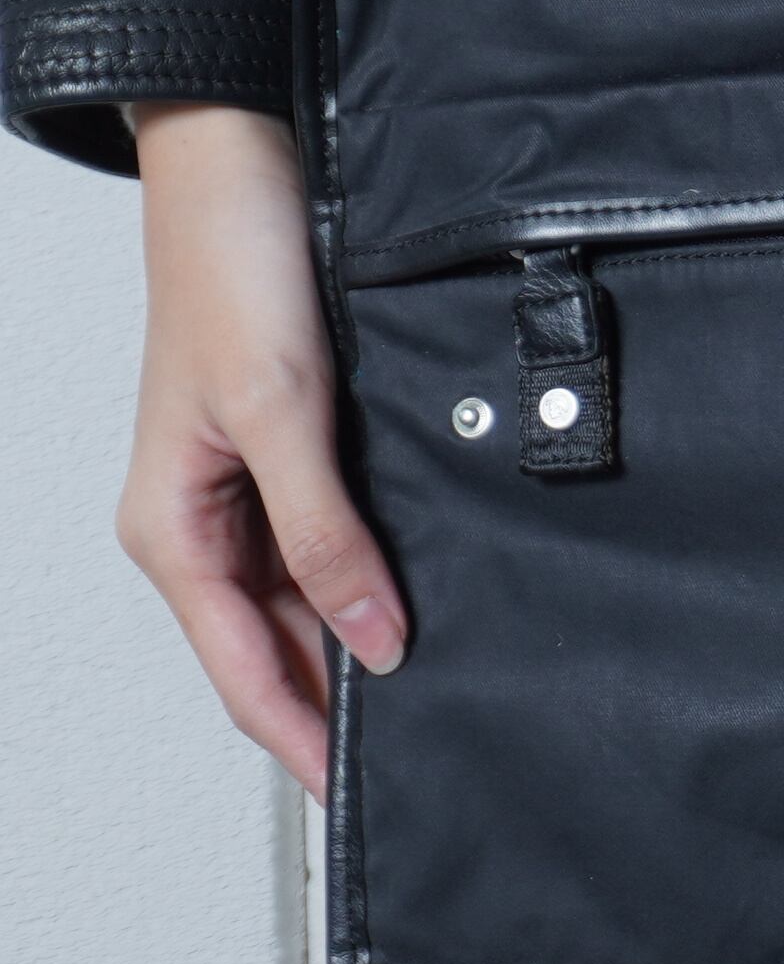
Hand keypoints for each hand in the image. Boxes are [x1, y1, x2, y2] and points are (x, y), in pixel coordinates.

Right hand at [117, 104, 406, 800]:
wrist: (243, 173)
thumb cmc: (230, 274)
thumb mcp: (282, 416)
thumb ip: (326, 535)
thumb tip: (374, 640)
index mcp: (174, 529)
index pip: (240, 670)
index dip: (301, 738)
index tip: (361, 790)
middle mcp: (205, 522)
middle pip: (273, 645)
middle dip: (335, 700)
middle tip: (419, 750)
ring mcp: (246, 489)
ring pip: (303, 599)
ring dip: (355, 640)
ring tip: (430, 688)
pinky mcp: (289, 452)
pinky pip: (325, 543)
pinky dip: (365, 578)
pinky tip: (413, 595)